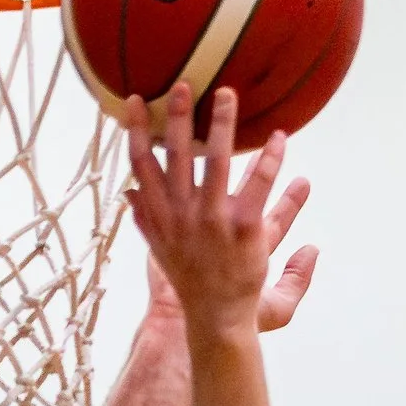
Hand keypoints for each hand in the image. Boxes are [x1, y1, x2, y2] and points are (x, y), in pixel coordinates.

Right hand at [125, 84, 308, 346]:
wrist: (216, 321)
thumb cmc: (191, 286)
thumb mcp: (159, 253)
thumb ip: (145, 221)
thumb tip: (127, 192)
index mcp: (161, 217)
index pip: (141, 167)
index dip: (133, 132)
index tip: (130, 100)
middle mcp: (184, 215)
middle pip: (175, 157)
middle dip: (176, 118)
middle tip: (182, 84)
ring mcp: (214, 221)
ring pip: (216, 162)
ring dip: (221, 125)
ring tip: (228, 94)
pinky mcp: (244, 229)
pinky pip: (258, 184)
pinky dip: (269, 159)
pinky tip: (278, 137)